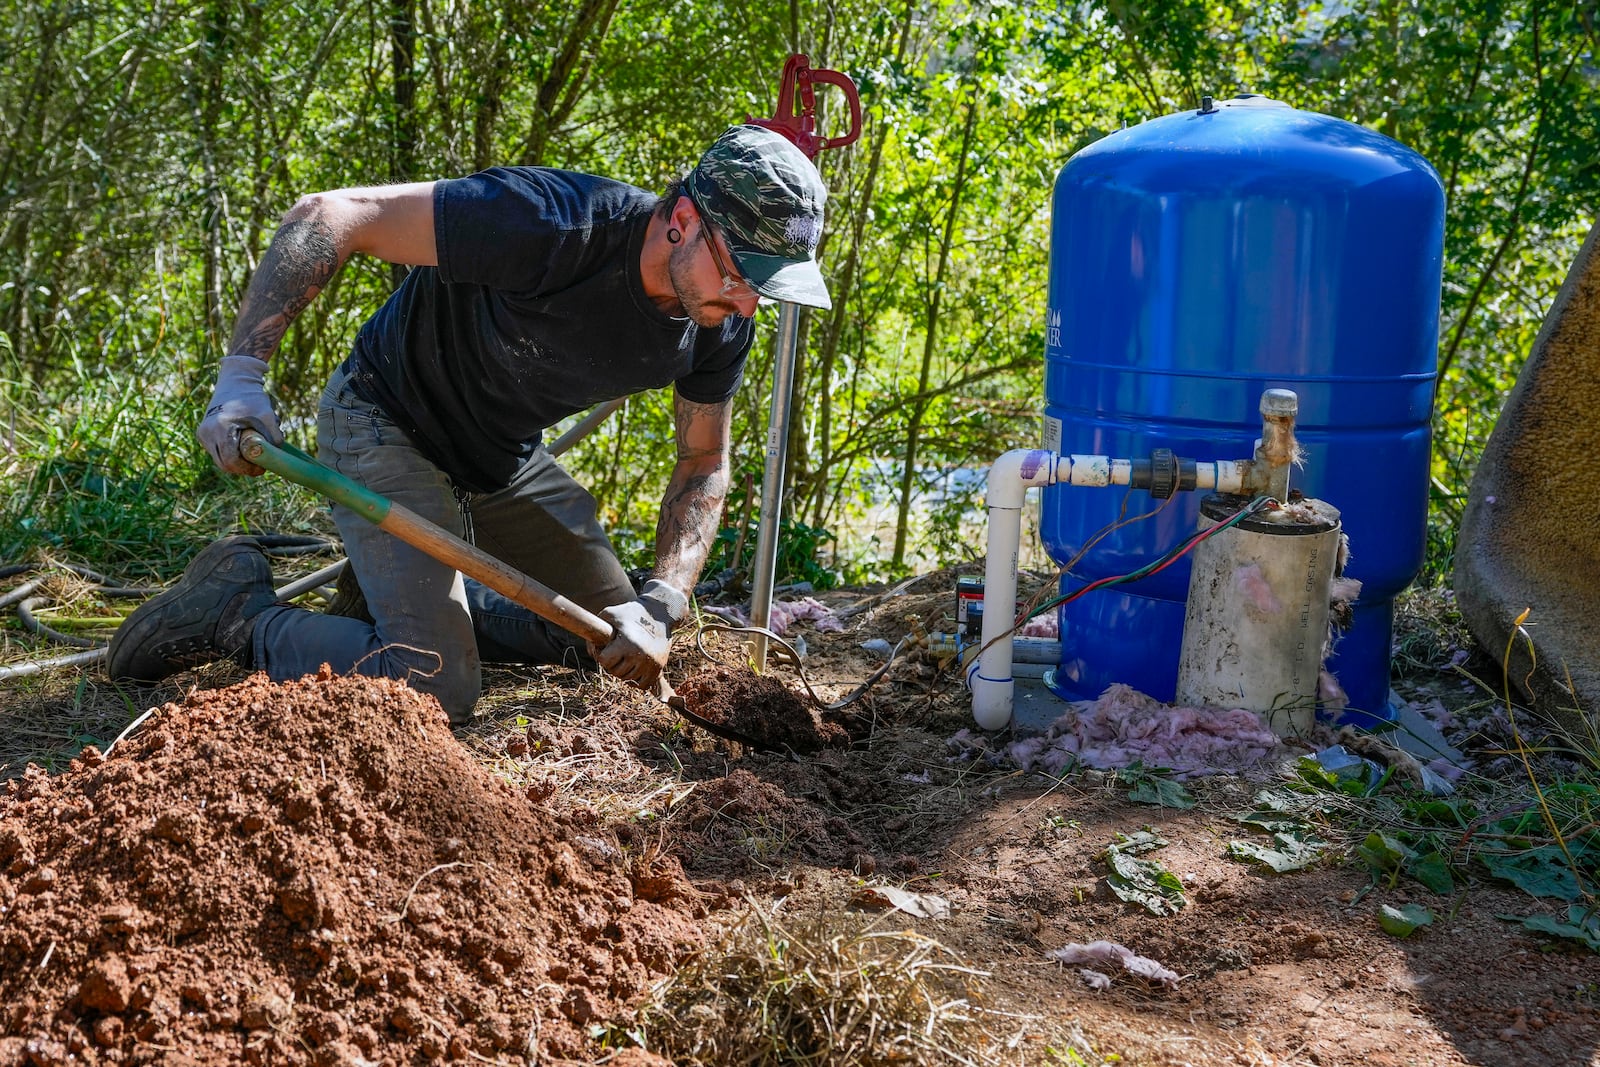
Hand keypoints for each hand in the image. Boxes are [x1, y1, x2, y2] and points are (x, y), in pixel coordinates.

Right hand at [197, 355, 281, 474]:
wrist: (236, 381)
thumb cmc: (252, 398)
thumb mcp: (268, 416)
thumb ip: (275, 438)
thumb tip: (277, 458)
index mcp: (220, 428)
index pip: (231, 461)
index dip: (247, 469)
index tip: (262, 469)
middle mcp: (207, 432)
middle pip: (224, 464)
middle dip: (242, 468)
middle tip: (259, 467)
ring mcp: (203, 432)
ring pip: (219, 459)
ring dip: (236, 461)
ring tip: (252, 456)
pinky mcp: (203, 432)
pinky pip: (217, 451)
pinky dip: (229, 453)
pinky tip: (242, 446)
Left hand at [593, 580, 688, 687]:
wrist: (660, 613)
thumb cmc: (631, 612)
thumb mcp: (610, 614)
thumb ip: (594, 629)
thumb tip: (591, 651)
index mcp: (627, 642)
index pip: (604, 661)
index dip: (601, 654)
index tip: (605, 647)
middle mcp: (640, 655)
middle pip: (615, 673)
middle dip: (612, 664)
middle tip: (615, 653)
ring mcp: (651, 663)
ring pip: (628, 680)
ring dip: (623, 671)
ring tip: (625, 657)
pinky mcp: (659, 667)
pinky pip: (642, 685)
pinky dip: (636, 680)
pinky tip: (634, 668)